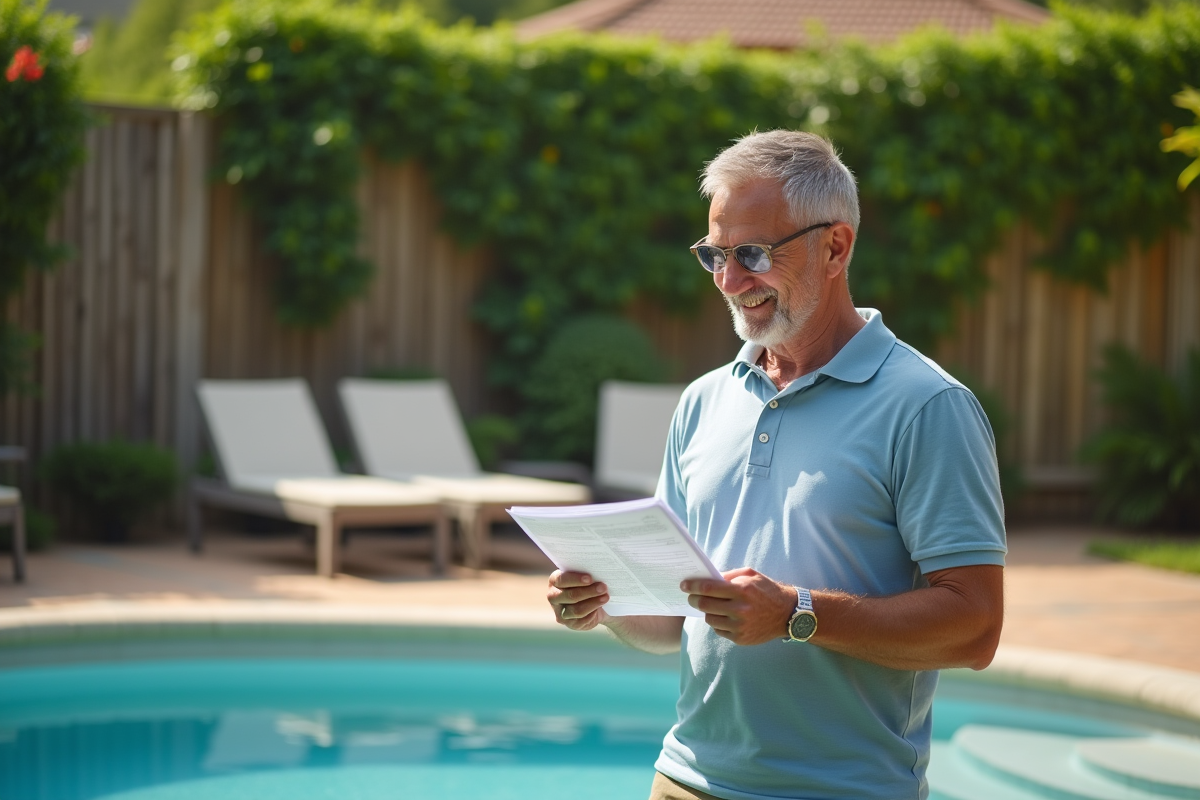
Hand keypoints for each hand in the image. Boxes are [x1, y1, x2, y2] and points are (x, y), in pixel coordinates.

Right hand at [547, 570, 610, 630]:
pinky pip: (582, 620)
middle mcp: (553, 597)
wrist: (595, 601)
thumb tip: (597, 571)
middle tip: (603, 587)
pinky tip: (601, 607)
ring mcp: (560, 612)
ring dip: (593, 603)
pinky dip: (593, 613)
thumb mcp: (585, 576)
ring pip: (576, 610)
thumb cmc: (589, 583)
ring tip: (606, 597)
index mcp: (554, 581)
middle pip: (570, 596)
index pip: (561, 579)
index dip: (575, 579)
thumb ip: (585, 574)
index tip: (590, 578)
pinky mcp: (570, 624)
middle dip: (588, 591)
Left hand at [682, 567, 796, 645]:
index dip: (693, 586)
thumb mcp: (750, 575)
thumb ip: (728, 575)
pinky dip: (718, 623)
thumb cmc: (766, 590)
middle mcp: (740, 610)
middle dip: (694, 599)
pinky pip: (719, 630)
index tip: (684, 585)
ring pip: (709, 619)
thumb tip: (706, 578)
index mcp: (742, 591)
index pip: (708, 589)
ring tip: (711, 606)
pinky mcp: (740, 639)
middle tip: (691, 596)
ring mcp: (740, 626)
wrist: (787, 613)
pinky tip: (724, 616)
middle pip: (705, 605)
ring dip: (706, 612)